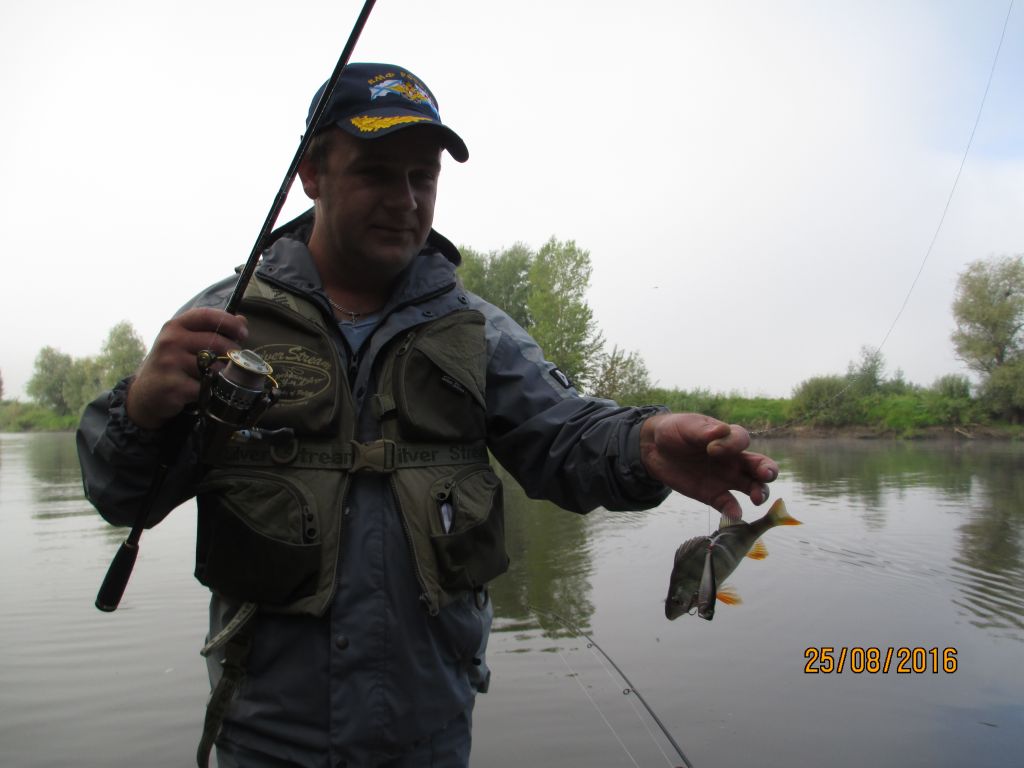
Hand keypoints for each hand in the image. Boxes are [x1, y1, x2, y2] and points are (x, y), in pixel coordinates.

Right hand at [126, 308, 248, 428]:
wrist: (146, 394)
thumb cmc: (172, 365)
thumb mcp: (184, 341)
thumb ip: (210, 329)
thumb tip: (242, 320)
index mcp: (175, 326)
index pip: (207, 316)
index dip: (230, 323)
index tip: (243, 334)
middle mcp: (171, 341)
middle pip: (216, 342)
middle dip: (232, 353)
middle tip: (233, 362)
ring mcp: (170, 363)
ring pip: (215, 367)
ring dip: (222, 375)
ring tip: (215, 378)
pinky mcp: (174, 386)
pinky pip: (207, 387)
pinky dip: (211, 391)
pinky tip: (204, 391)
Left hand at [639, 412, 778, 520]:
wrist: (655, 449)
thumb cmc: (676, 431)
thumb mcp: (686, 426)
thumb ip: (703, 430)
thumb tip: (722, 430)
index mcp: (727, 438)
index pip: (742, 440)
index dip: (732, 444)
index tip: (712, 449)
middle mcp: (733, 459)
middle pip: (759, 465)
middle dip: (767, 470)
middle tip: (765, 474)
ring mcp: (726, 479)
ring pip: (752, 486)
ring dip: (760, 492)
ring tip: (757, 498)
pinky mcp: (713, 495)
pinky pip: (728, 504)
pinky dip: (733, 511)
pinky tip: (734, 515)